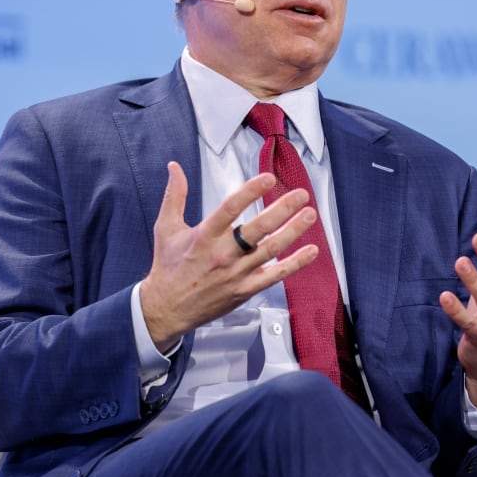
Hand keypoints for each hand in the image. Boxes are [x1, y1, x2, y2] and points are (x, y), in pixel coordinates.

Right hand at [139, 161, 320, 351]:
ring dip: (293, 231)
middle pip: (258, 228)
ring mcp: (236, 274)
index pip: (230, 208)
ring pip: (271, 249)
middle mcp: (223, 254)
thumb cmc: (168, 267)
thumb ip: (174, 195)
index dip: (251, 191)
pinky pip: (275, 276)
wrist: (166, 309)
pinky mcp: (245, 290)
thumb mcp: (165, 228)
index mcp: (204, 236)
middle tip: (301, 194)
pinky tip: (311, 251)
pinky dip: (295, 263)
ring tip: (310, 215)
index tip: (268, 178)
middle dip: (282, 209)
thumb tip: (174, 167)